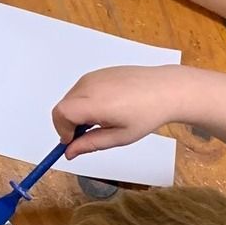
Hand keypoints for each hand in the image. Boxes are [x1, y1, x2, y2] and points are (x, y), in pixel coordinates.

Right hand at [53, 65, 184, 157]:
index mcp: (95, 103)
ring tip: (101, 120)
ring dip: (76, 112)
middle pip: (63, 106)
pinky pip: (80, 89)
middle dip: (68, 123)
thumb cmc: (146, 115)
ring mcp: (92, 76)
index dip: (61, 130)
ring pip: (70, 98)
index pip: (60, 114)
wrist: (165, 89)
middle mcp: (89, 86)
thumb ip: (90, 144)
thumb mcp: (120, 136)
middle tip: (87, 135)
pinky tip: (106, 107)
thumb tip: (69, 152)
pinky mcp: (98, 72)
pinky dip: (84, 101)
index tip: (73, 141)